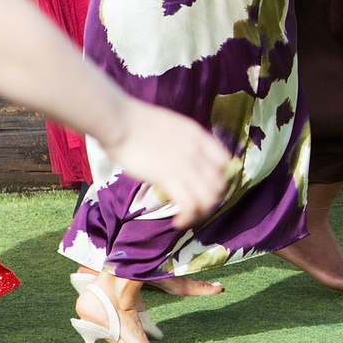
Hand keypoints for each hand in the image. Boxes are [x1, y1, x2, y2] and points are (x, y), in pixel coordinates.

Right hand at [96, 101, 236, 227]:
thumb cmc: (132, 121)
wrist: (118, 119)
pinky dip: (187, 218)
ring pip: (210, 198)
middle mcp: (198, 151)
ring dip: (201, 213)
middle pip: (220, 183)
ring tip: (188, 218)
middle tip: (194, 207)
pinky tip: (178, 222)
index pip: (224, 161)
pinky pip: (190, 205)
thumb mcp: (168, 126)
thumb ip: (178, 141)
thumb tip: (174, 156)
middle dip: (210, 200)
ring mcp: (186, 165)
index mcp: (198, 136)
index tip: (202, 186)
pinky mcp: (169, 178)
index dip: (217, 178)